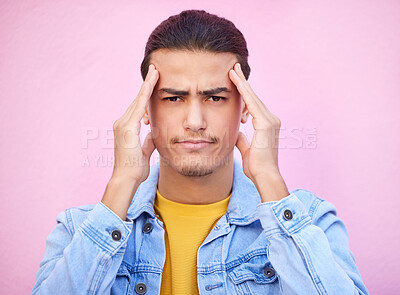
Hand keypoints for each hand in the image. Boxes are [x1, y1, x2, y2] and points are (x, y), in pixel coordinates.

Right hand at [111, 64, 158, 183]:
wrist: (127, 179)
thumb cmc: (135, 169)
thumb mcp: (145, 151)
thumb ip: (149, 139)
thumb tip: (154, 132)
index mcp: (127, 129)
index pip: (138, 107)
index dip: (146, 94)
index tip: (154, 83)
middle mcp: (122, 123)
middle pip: (138, 100)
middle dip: (147, 84)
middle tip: (155, 69)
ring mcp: (123, 124)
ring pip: (138, 99)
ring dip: (147, 84)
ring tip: (156, 71)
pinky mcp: (127, 127)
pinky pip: (139, 106)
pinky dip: (146, 93)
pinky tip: (152, 82)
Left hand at [229, 63, 283, 185]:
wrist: (264, 176)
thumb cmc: (256, 166)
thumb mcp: (246, 149)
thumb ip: (242, 139)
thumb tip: (236, 132)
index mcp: (266, 125)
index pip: (253, 105)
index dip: (244, 92)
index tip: (236, 81)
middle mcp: (271, 120)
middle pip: (254, 97)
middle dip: (243, 82)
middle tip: (234, 68)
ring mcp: (270, 120)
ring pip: (253, 97)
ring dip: (242, 83)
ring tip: (232, 70)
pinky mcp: (266, 123)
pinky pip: (252, 103)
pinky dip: (243, 91)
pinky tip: (236, 81)